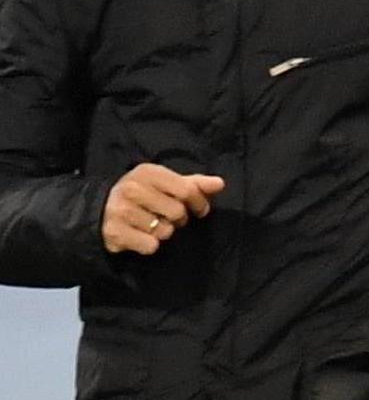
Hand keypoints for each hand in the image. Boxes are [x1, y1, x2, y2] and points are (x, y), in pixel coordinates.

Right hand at [101, 164, 224, 255]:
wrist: (99, 210)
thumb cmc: (142, 194)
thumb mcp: (165, 183)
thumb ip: (193, 183)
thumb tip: (220, 183)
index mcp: (148, 172)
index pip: (187, 190)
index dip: (199, 203)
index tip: (200, 209)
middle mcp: (133, 189)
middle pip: (177, 212)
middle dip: (180, 219)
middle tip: (170, 218)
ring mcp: (121, 211)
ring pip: (165, 231)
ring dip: (164, 232)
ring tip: (152, 225)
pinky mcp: (115, 233)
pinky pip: (150, 246)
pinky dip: (150, 245)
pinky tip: (141, 236)